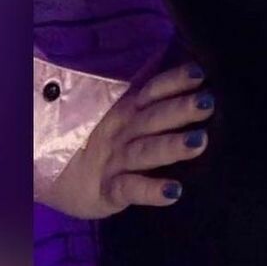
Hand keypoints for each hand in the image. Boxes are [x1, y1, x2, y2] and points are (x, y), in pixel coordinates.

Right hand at [40, 61, 214, 218]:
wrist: (59, 176)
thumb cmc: (104, 142)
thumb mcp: (122, 118)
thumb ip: (150, 102)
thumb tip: (186, 77)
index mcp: (127, 110)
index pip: (152, 91)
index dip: (174, 81)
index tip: (200, 74)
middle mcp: (123, 131)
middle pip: (153, 118)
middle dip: (180, 109)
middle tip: (207, 103)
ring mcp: (114, 160)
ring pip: (145, 151)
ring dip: (171, 146)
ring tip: (199, 142)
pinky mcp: (107, 191)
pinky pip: (130, 189)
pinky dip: (151, 190)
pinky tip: (173, 192)